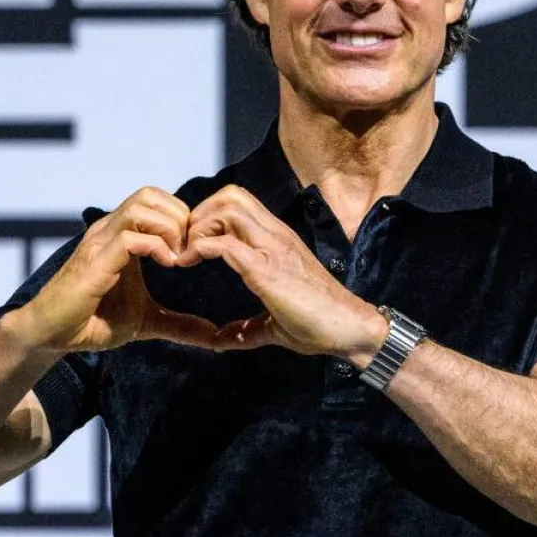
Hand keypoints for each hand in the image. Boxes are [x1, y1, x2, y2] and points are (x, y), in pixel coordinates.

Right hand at [12, 187, 217, 352]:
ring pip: (140, 206)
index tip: (194, 250)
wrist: (51, 337)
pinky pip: (129, 237)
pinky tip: (166, 266)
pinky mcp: (94, 261)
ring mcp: (100, 242)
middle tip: (189, 251)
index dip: (182, 218)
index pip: (156, 200)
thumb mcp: (147, 321)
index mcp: (122, 235)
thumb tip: (215, 336)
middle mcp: (109, 230)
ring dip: (169, 228)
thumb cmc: (93, 322)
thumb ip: (180, 324)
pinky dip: (155, 247)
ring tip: (177, 258)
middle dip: (179, 217)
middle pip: (150, 194)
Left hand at [177, 185, 387, 358]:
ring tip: (188, 254)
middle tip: (187, 245)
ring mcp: (273, 248)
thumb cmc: (320, 324)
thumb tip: (221, 341)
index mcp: (277, 240)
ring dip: (199, 227)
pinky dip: (199, 248)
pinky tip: (189, 264)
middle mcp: (275, 235)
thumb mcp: (274, 323)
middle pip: (230, 195)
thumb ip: (246, 327)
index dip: (209, 216)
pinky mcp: (267, 269)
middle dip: (200, 214)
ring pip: (226, 207)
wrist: (350, 329)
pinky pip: (225, 243)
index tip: (194, 246)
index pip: (239, 202)